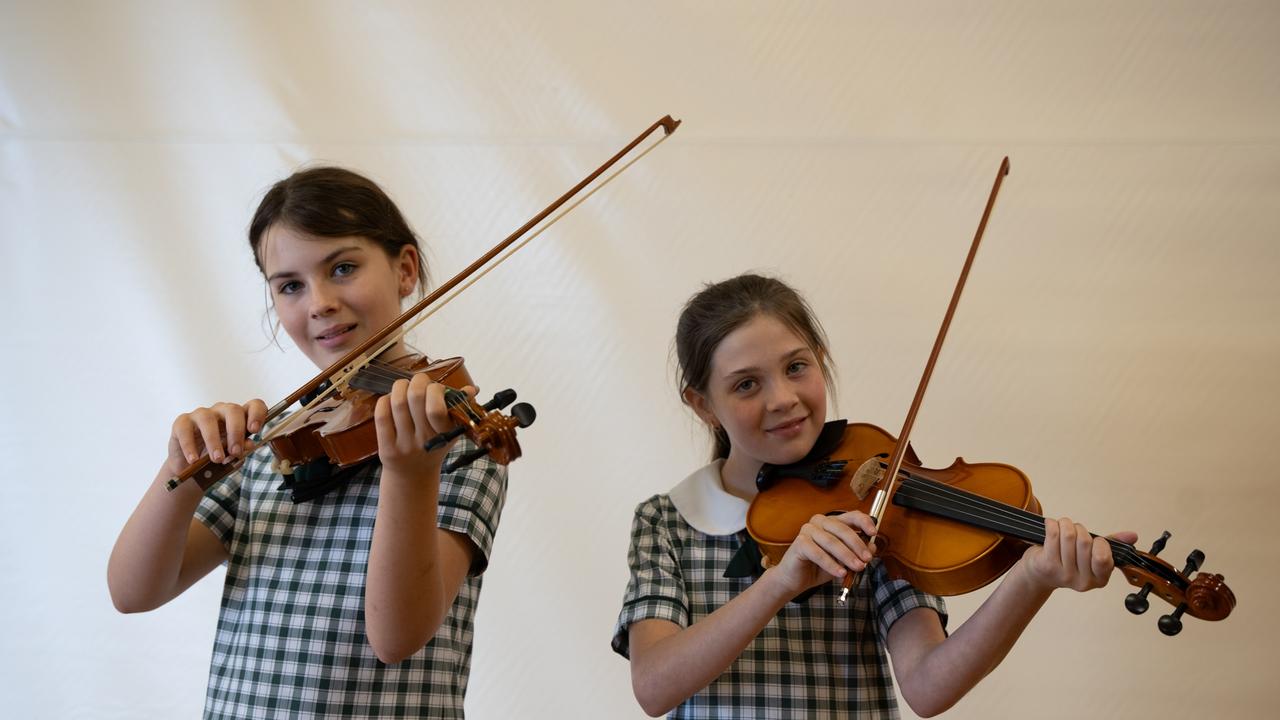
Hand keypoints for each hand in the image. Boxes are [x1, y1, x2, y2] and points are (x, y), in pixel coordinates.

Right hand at [167, 400, 266, 471]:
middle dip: (236, 431)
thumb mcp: (232, 456)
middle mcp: (221, 411)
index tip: (254, 430)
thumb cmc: (217, 457)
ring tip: (217, 459)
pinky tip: (194, 460)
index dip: (257, 414)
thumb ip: (241, 450)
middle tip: (235, 451)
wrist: (190, 468)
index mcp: (239, 417)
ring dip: (214, 441)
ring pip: (208, 419)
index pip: (254, 405)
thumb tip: (249, 444)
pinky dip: (189, 446)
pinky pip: (185, 430)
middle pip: (233, 410)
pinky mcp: (182, 422)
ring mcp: (201, 414)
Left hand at [374, 373, 473, 474]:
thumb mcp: (452, 431)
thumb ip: (461, 408)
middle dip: (417, 381)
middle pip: (415, 397)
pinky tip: (390, 400)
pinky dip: (385, 400)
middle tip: (419, 381)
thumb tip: (471, 388)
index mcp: (444, 434)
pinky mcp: (387, 448)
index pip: (436, 408)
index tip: (436, 388)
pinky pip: (382, 416)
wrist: (414, 475)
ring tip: (404, 387)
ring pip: (397, 403)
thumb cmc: (435, 445)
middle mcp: (424, 440)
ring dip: (399, 387)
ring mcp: (404, 445)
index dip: (435, 389)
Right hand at [765, 511, 877, 595]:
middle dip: (857, 545)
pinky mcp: (799, 543)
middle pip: (843, 529)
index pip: (851, 516)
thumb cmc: (820, 566)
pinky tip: (840, 573)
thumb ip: (856, 552)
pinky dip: (831, 564)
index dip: (864, 522)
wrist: (797, 578)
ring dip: (847, 556)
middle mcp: (819, 521)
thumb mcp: (843, 559)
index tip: (874, 533)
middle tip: (867, 559)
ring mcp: (808, 530)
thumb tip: (872, 547)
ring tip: (857, 568)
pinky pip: (818, 553)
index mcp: (832, 522)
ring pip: (832, 542)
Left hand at [1021, 517, 1138, 592]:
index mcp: (1100, 579)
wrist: (1040, 573)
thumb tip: (1133, 535)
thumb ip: (1112, 544)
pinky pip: (1053, 535)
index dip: (1099, 542)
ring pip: (1069, 536)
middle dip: (1079, 529)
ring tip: (1062, 526)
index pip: (1104, 557)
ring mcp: (1064, 575)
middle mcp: (1083, 582)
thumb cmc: (1068, 560)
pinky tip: (1050, 525)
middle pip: (1085, 542)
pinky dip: (1052, 524)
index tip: (1094, 540)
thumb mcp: (1092, 554)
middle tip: (1074, 530)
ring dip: (1065, 524)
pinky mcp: (1047, 566)